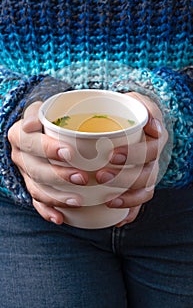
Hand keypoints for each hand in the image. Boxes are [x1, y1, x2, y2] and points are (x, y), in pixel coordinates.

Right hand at [8, 101, 88, 224]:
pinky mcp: (32, 187)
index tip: (69, 153)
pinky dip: (48, 211)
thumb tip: (30, 124)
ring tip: (78, 201)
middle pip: (35, 169)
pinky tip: (60, 218)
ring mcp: (25, 174)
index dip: (47, 149)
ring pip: (37, 189)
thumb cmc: (48, 118)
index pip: (30, 142)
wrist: (42, 132)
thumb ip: (38, 112)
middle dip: (58, 176)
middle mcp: (20, 156)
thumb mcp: (44, 109)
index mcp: (19, 135)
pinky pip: (37, 203)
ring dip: (57, 197)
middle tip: (82, 178)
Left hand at [95, 92, 167, 225]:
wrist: (128, 120)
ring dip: (128, 198)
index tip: (111, 155)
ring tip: (109, 201)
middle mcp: (154, 159)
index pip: (150, 151)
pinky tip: (118, 218)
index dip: (133, 156)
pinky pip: (139, 203)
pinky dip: (130, 212)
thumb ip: (144, 108)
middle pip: (146, 174)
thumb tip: (152, 125)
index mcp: (155, 139)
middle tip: (100, 176)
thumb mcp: (136, 102)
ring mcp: (147, 173)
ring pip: (144, 191)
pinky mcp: (139, 185)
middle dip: (124, 178)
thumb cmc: (129, 110)